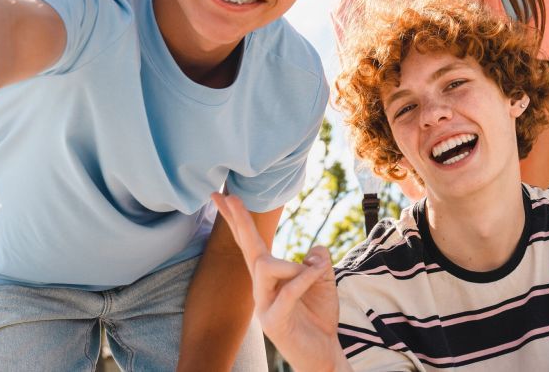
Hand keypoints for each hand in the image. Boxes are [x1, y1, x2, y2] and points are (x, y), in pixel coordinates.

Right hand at [211, 193, 347, 371]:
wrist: (323, 352)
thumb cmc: (319, 316)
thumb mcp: (324, 281)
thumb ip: (318, 262)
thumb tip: (315, 249)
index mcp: (270, 277)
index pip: (250, 244)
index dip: (238, 220)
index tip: (224, 196)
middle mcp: (261, 288)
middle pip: (247, 249)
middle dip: (238, 221)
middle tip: (227, 195)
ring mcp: (264, 305)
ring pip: (265, 267)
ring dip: (294, 264)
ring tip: (317, 271)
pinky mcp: (273, 321)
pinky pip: (286, 290)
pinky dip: (305, 279)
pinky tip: (317, 275)